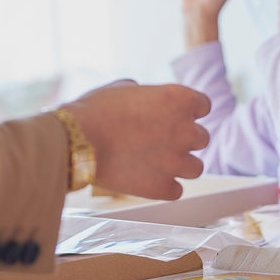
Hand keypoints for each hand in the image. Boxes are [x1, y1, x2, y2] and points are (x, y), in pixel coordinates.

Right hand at [63, 80, 210, 199]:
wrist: (76, 142)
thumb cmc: (95, 110)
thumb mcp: (125, 88)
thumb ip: (147, 94)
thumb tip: (147, 100)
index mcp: (180, 99)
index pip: (204, 106)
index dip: (189, 112)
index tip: (176, 117)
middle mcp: (186, 130)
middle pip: (202, 138)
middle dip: (184, 140)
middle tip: (161, 142)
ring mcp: (176, 161)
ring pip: (196, 168)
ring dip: (180, 166)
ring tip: (157, 164)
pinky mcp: (162, 188)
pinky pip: (176, 191)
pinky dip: (163, 187)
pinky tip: (146, 180)